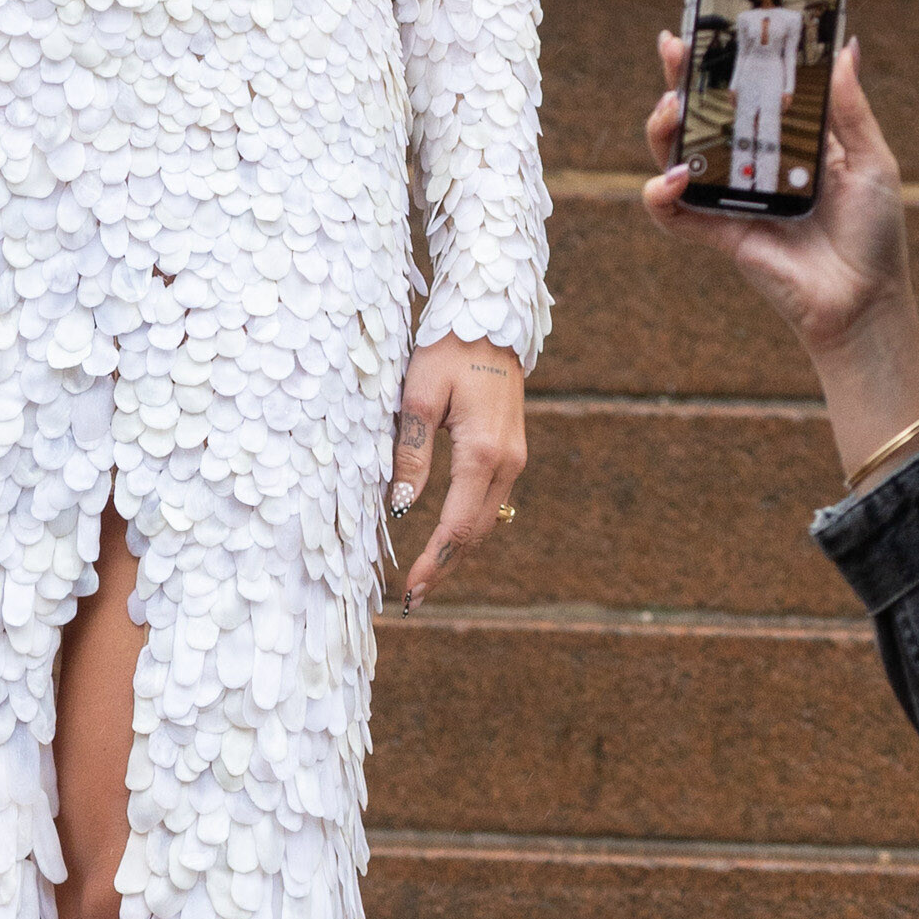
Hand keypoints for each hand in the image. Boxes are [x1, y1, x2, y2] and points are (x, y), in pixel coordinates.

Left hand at [387, 332, 524, 608]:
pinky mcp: (511, 451)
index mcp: (483, 452)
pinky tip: (447, 541)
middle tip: (413, 599)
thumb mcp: (416, 396)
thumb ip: (411, 452)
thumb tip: (403, 507)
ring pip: (488, 520)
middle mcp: (508, 461)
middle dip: (445, 568)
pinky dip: (469, 527)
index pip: (457, 524)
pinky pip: (491, 501)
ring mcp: (515, 457)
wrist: (489, 319)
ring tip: (426, 578)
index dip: (433, 562)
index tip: (411, 591)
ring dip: (458, 552)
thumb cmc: (447, 351)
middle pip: (477, 532)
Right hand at [645, 32, 918, 494]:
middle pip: (701, 114)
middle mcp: (751, 165)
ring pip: (673, 155)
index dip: (723, 60)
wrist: (865, 301)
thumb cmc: (875, 233)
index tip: (709, 24)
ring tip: (669, 110)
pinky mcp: (716, 234)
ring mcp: (729, 199)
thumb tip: (846, 46)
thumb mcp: (872, 160)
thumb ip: (848, 108)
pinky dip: (660, 193)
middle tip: (672, 48)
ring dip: (661, 129)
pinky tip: (674, 177)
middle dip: (679, 79)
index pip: (745, 90)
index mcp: (787, 142)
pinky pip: (670, 211)